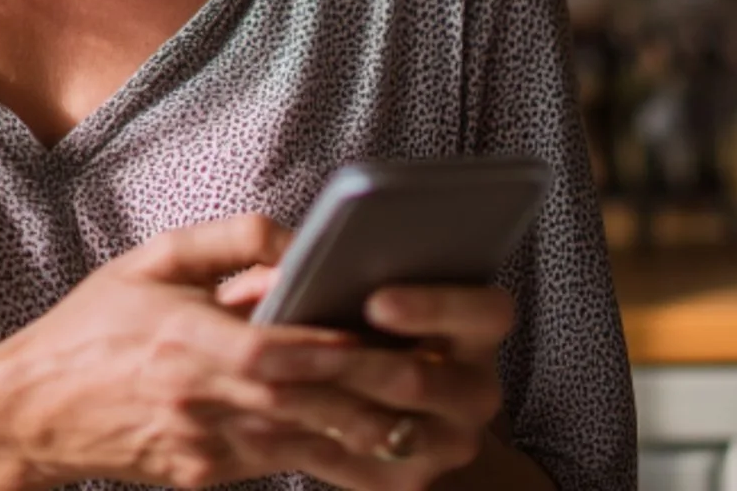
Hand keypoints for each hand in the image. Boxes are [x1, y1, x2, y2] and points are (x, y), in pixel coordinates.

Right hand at [0, 213, 497, 489]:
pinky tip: (388, 448)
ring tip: (436, 420)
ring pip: (306, 447)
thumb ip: (228, 239)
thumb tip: (299, 239)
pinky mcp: (207, 477)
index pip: (271, 350)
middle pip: (305, 404)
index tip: (394, 336)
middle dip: (378, 396)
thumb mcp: (148, 260)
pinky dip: (340, 459)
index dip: (334, 348)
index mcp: (182, 340)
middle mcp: (198, 401)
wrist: (25, 417)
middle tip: (442, 381)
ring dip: (374, 437)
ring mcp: (205, 448)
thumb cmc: (90, 328)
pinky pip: (287, 467)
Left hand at [215, 276, 517, 489]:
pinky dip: (296, 443)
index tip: (375, 301)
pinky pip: (349, 466)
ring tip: (255, 383)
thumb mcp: (392, 291)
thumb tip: (297, 267)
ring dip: (309, 404)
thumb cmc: (386, 328)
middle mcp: (478, 392)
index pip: (486, 312)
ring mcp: (448, 444)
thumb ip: (362, 271)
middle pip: (416, 378)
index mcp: (483, 331)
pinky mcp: (410, 483)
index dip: (433, 306)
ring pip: (376, 427)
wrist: (414, 413)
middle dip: (345, 361)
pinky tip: (250, 422)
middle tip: (282, 350)